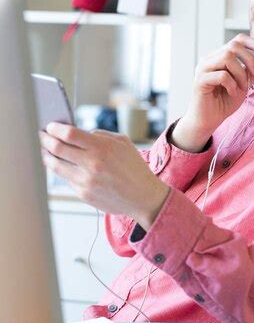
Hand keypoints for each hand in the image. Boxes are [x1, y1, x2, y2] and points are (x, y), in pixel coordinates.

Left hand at [40, 123, 169, 228]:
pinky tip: (63, 165)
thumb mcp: (122, 142)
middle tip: (42, 135)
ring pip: (55, 165)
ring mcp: (86, 181)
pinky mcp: (83, 194)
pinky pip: (66, 178)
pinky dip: (62, 170)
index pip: (69, 134)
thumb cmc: (134, 167)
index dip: (55, 128)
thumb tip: (77, 134)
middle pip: (57, 148)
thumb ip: (99, 135)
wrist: (143, 196)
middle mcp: (92, 164)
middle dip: (45, 139)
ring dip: (47, 156)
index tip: (50, 126)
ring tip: (46, 150)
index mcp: (102, 148)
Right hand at [172, 35, 253, 151]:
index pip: (237, 40)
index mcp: (219, 57)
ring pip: (227, 57)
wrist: (209, 121)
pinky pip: (222, 75)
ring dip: (241, 73)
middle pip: (233, 46)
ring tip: (242, 87)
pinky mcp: (200, 80)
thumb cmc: (224, 102)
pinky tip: (232, 93)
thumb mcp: (244, 83)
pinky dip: (232, 85)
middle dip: (250, 60)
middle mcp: (209, 59)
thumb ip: (253, 68)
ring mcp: (203, 69)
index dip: (253, 43)